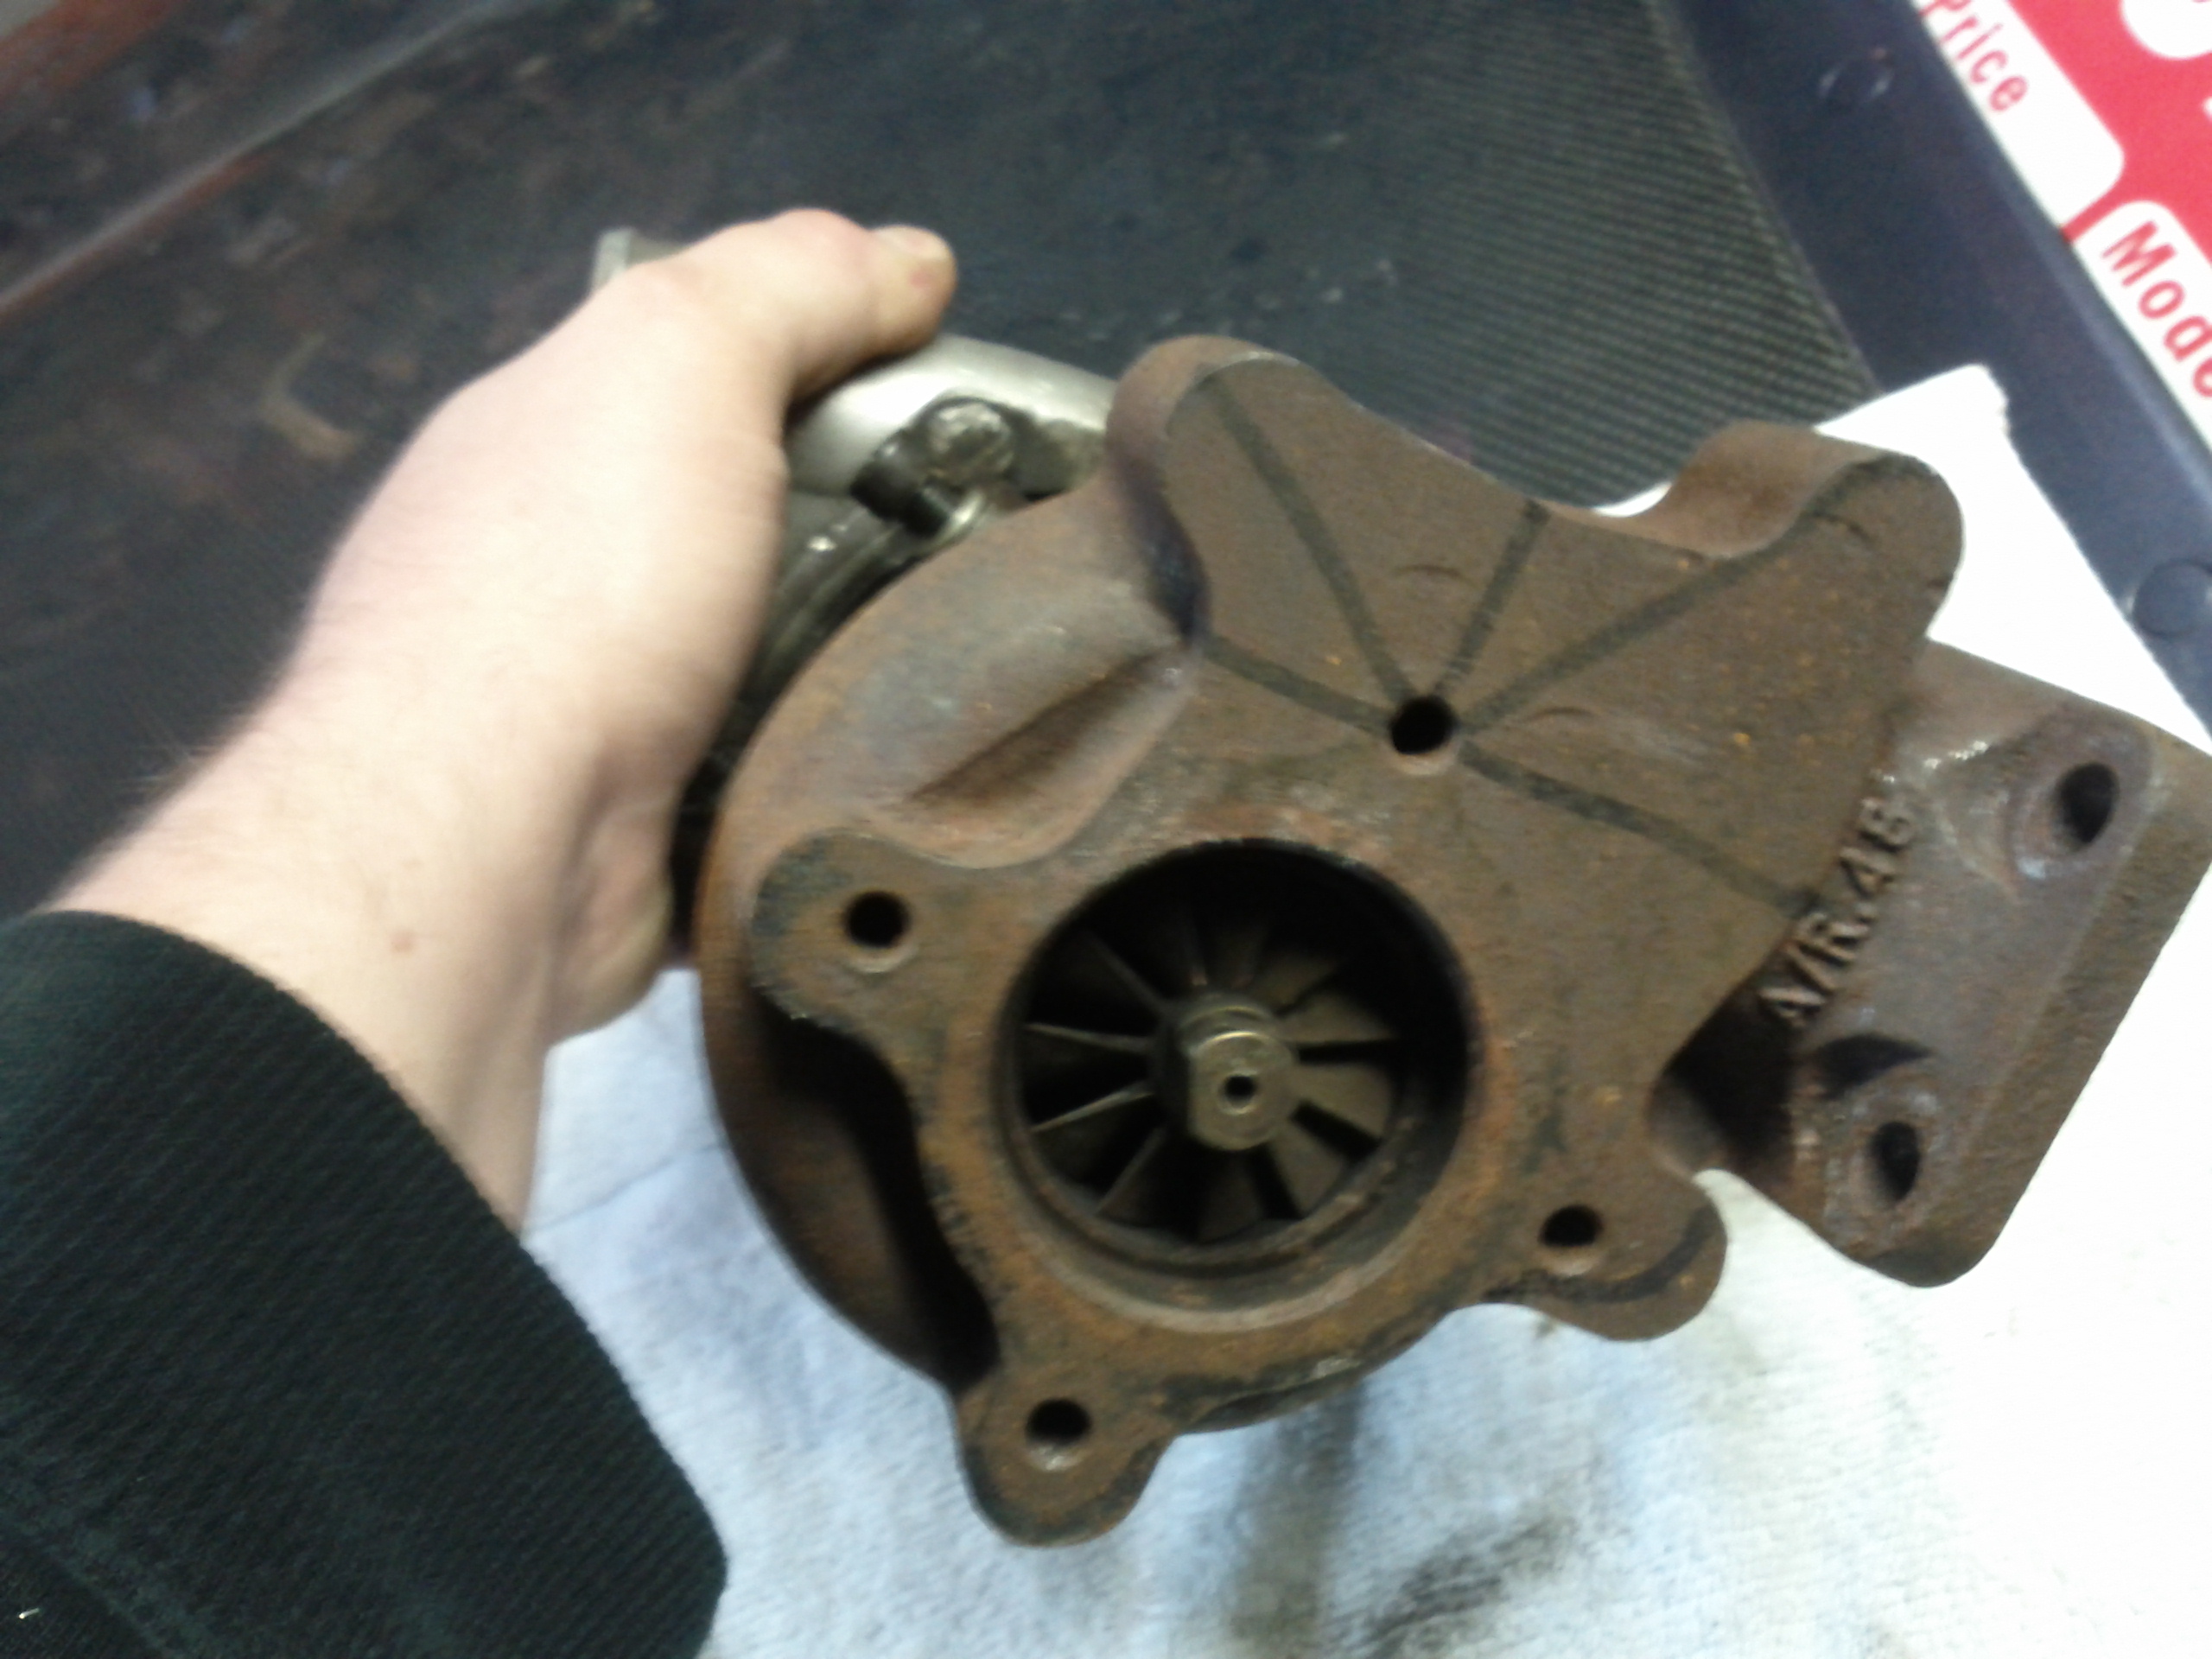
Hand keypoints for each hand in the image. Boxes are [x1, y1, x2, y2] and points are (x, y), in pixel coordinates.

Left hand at [56, 211, 957, 1221]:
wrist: (490, 846)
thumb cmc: (576, 581)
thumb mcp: (683, 356)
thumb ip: (792, 284)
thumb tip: (911, 262)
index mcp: (544, 429)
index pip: (710, 368)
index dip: (834, 373)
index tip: (942, 426)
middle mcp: (548, 561)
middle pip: (751, 518)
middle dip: (859, 536)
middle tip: (969, 561)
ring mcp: (579, 706)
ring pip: (763, 654)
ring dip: (848, 662)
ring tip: (952, 671)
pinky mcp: (628, 826)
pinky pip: (759, 768)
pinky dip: (816, 764)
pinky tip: (881, 766)